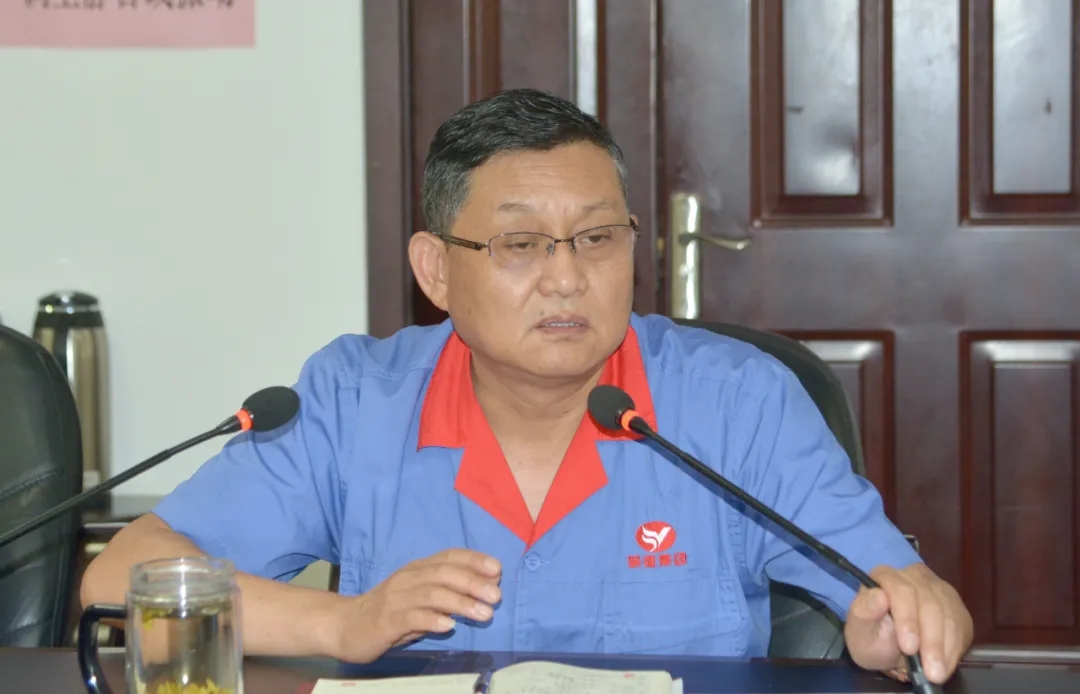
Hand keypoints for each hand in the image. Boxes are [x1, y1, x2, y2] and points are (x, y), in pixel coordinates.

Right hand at [331, 549, 501, 662]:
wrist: (346, 625)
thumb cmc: (390, 612)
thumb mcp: (420, 598)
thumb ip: (447, 593)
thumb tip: (483, 590)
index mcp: (418, 569)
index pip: (449, 557)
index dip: (474, 560)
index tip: (497, 569)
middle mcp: (408, 578)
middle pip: (444, 574)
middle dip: (474, 583)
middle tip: (496, 596)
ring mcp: (396, 599)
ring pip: (432, 594)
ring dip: (461, 602)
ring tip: (483, 613)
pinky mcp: (386, 621)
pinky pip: (411, 617)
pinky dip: (432, 620)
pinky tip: (449, 626)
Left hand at [844, 563, 972, 683]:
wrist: (889, 647)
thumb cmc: (871, 637)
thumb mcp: (859, 631)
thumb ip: (864, 613)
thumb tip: (878, 595)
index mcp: (885, 576)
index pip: (901, 590)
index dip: (907, 619)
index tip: (908, 647)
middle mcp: (914, 576)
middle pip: (930, 603)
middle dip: (931, 640)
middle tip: (930, 671)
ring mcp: (938, 589)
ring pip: (949, 614)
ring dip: (945, 647)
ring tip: (937, 673)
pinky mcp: (955, 606)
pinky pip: (961, 625)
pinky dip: (955, 648)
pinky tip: (945, 665)